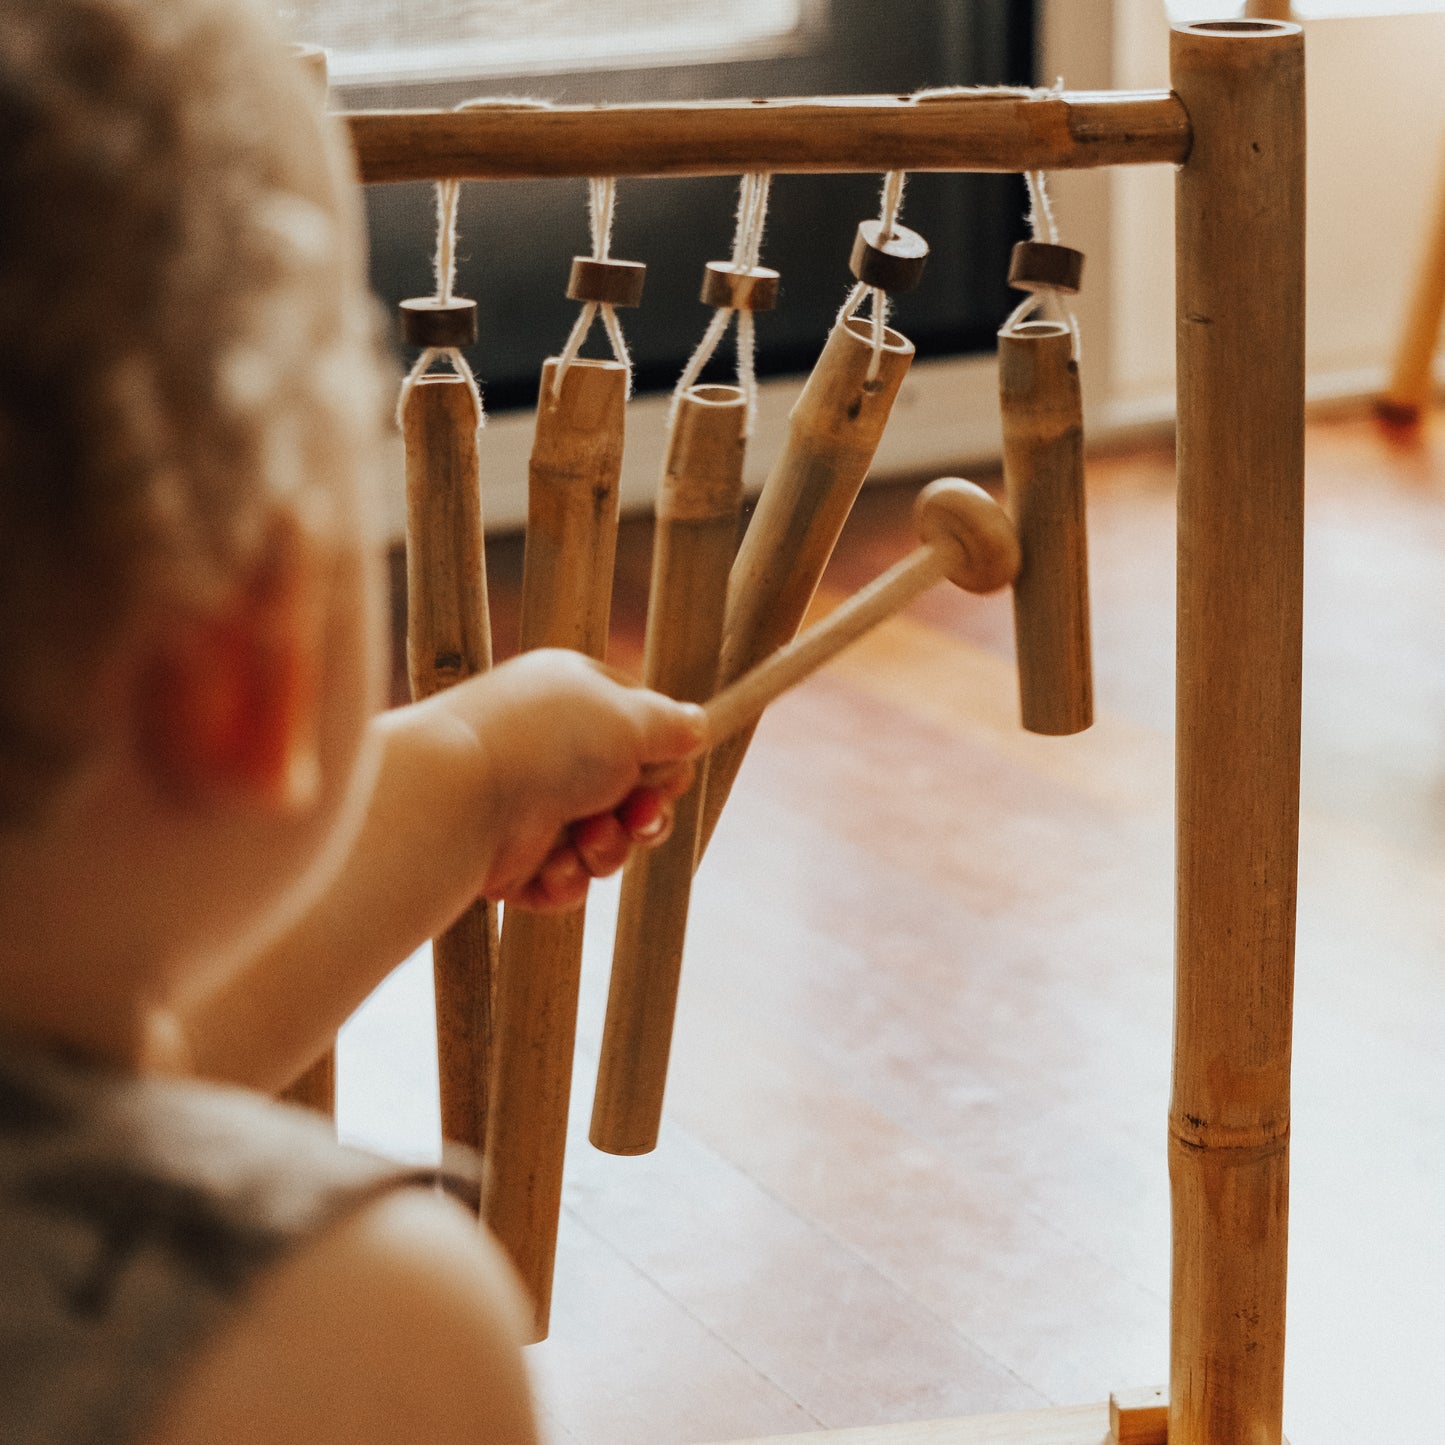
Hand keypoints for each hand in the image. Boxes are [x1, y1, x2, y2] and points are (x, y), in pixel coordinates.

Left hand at [433, 650, 705, 911]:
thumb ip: (671, 725)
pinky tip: (553, 867)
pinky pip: (565, 879)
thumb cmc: (546, 744)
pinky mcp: (511, 860)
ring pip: (604, 843)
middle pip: (629, 794)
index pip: (637, 726)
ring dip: (608, 849)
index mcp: (572, 699)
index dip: (663, 757)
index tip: (671, 773)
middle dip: (645, 815)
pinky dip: (567, 879)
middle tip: (640, 818)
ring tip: (587, 839)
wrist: (458, 800)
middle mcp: (551, 752)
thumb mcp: (630, 719)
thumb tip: (696, 725)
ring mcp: (529, 806)